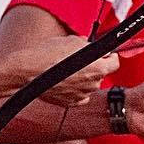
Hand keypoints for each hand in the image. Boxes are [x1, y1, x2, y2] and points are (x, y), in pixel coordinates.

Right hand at [3, 34, 119, 107]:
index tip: (104, 54)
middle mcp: (93, 84)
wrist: (29, 71)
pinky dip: (74, 89)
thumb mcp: (73, 41)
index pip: (115, 62)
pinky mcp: (70, 103)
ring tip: (66, 69)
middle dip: (93, 66)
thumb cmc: (49, 54)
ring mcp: (82, 95)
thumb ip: (89, 45)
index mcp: (98, 68)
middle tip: (79, 59)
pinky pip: (78, 95)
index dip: (109, 56)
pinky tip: (63, 81)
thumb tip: (93, 47)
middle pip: (101, 74)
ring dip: (82, 77)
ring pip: (88, 84)